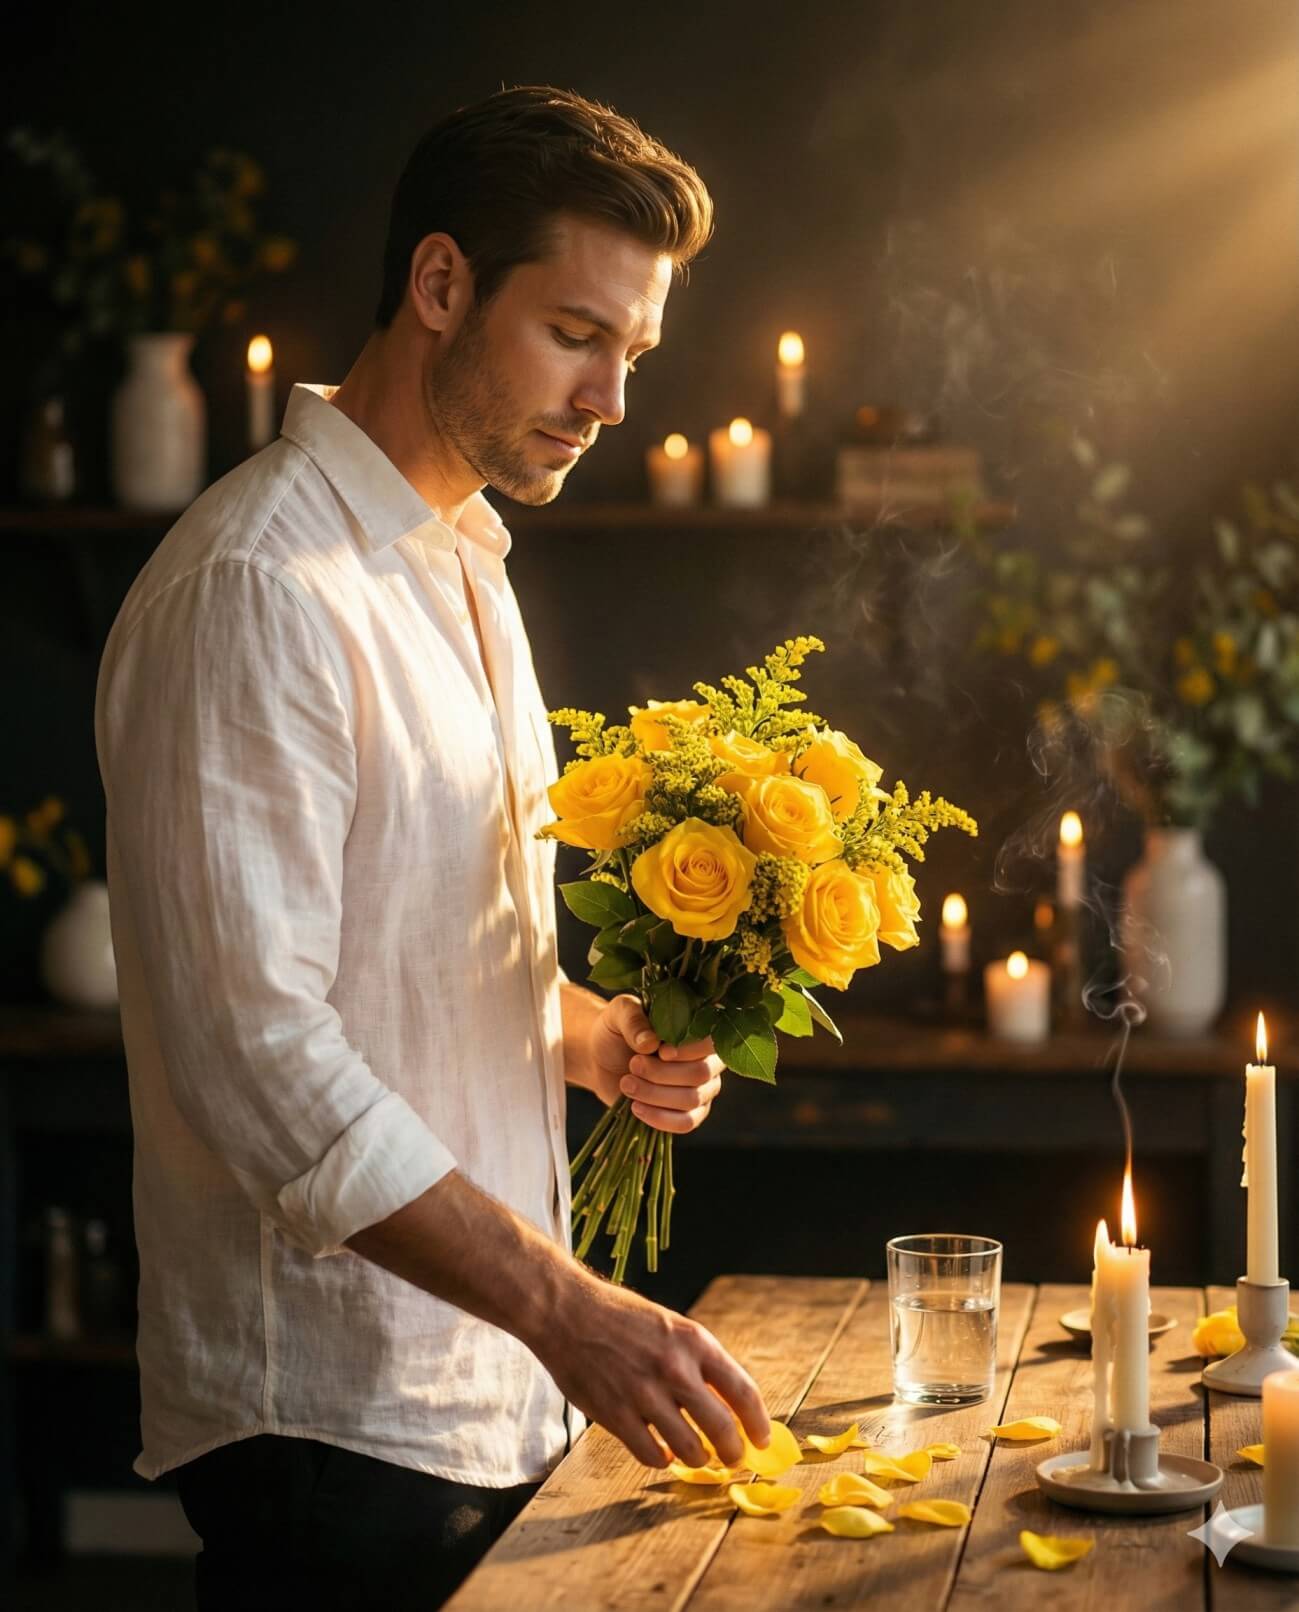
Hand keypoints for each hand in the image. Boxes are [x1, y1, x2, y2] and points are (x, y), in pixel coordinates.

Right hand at [537, 1265, 770, 1469]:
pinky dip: (663, 1459)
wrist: (568, 1313)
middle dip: (733, 1452)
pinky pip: (652, 1455)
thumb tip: (728, 1405)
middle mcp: (675, 1369)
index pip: (743, 1392)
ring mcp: (644, 1394)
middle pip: (722, 1429)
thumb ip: (698, 1363)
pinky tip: (662, 1451)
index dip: (759, 1423)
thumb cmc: (622, 1318)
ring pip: (690, 1450)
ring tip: (697, 1456)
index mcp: (695, 1342)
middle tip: (732, 1457)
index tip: (762, 1439)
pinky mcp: (616, 1415)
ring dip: (699, 1459)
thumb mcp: (672, 1327)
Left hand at [588, 993, 722, 1133]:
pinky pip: (687, 1123)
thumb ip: (634, 1021)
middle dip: (662, 1073)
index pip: (711, 1042)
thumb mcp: (619, 1014)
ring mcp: (702, 1089)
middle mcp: (708, 1059)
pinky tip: (636, 1107)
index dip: (689, 1050)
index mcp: (699, 1029)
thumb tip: (650, 1042)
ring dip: (654, 1094)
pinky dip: (660, 1118)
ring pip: (692, 1099)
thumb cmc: (617, 1030)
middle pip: (701, 1073)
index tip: (661, 1052)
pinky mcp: (688, 1113)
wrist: (600, 1057)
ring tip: (627, 1083)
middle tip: (633, 1064)